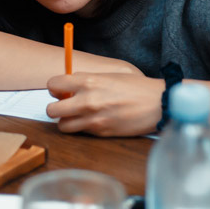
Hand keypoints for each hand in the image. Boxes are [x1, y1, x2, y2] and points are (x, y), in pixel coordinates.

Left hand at [45, 71, 162, 136]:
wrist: (158, 104)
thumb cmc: (136, 87)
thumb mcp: (109, 75)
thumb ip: (87, 80)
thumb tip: (69, 87)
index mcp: (88, 81)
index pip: (53, 84)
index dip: (55, 88)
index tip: (61, 90)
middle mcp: (87, 100)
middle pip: (51, 110)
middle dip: (55, 107)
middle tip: (65, 106)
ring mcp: (93, 119)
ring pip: (62, 126)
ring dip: (67, 121)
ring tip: (78, 116)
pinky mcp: (101, 132)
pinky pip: (80, 132)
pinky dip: (82, 128)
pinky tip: (94, 121)